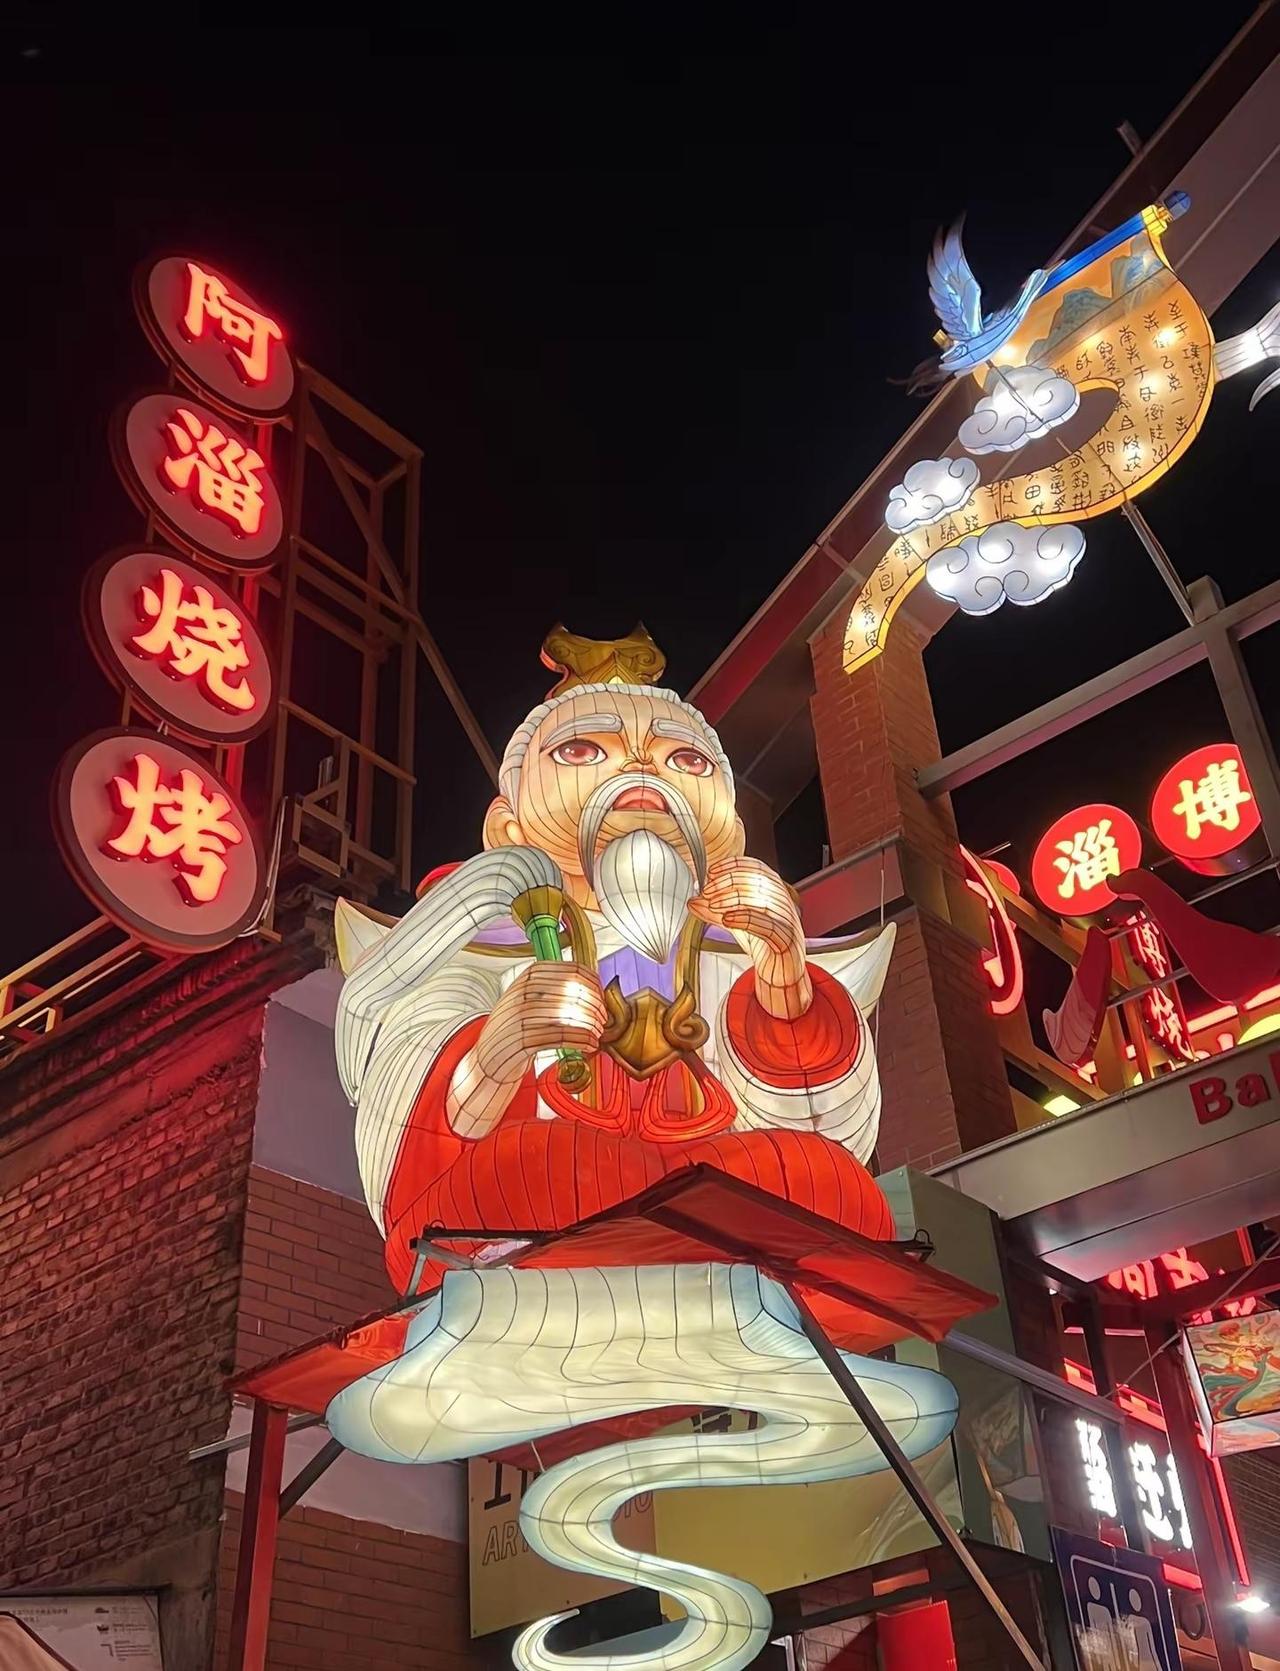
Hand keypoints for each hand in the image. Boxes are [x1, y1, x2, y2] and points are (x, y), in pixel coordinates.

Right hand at [474, 961, 606, 1085]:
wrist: (490, 1055)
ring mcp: (519, 1015)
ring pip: (567, 1014)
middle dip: (594, 1007)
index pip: (573, 971)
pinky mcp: (521, 1039)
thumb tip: (596, 989)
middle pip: (572, 992)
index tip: (602, 1000)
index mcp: (529, 974)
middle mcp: (523, 991)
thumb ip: (557, 988)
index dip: (594, 986)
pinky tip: (590, 1044)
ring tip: (597, 1034)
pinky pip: (560, 1036)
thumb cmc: (517, 1026)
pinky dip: (580, 1040)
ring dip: (590, 1025)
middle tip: (602, 1020)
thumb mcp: (531, 997)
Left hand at [691, 857, 811, 1018]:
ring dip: (732, 900)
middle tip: (706, 892)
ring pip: (761, 901)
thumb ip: (715, 912)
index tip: (712, 872)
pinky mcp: (786, 939)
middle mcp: (782, 901)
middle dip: (727, 883)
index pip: (755, 867)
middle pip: (756, 881)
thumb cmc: (764, 942)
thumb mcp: (736, 923)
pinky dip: (745, 919)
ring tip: (712, 905)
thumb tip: (693, 901)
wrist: (783, 972)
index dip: (733, 866)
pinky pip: (767, 926)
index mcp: (773, 891)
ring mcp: (786, 919)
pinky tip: (728, 919)